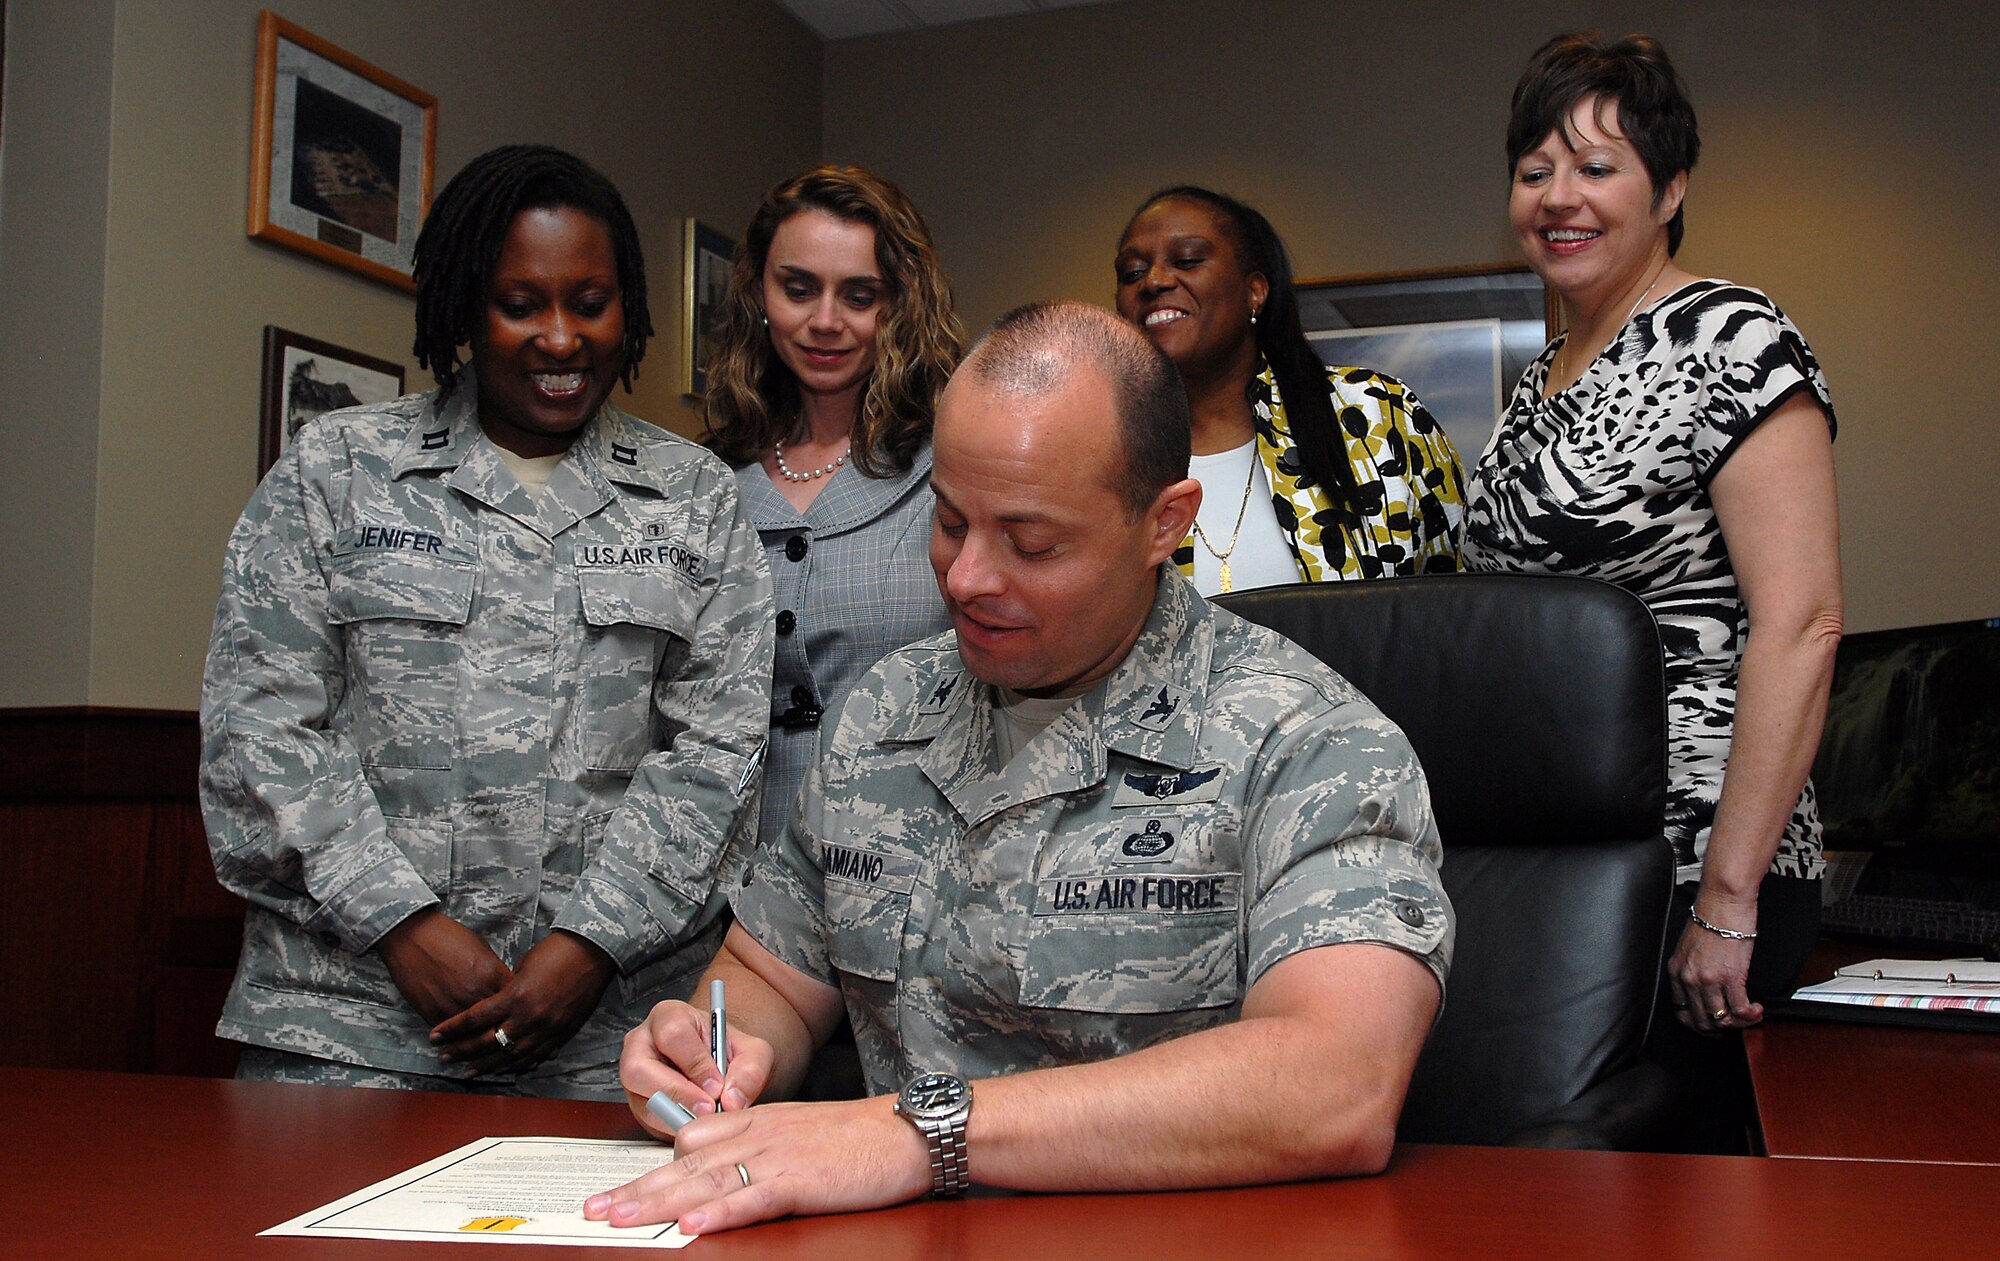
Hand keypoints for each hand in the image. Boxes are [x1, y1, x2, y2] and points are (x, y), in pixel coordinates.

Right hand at [376, 908, 512, 1027]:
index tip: (518, 1009)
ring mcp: (455, 1006)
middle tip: (504, 1029)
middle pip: (500, 1021)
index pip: (516, 1000)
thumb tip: (504, 987)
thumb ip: (495, 972)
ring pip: (476, 1034)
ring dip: (480, 1037)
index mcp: (493, 975)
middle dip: (503, 1025)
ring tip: (484, 1042)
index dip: (518, 1006)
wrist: (411, 936)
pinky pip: (452, 1035)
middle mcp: (477, 993)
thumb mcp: (482, 948)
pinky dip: (458, 1036)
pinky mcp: (434, 1014)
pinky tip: (461, 1037)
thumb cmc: (447, 937)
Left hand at [431, 930, 615, 1074]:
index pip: (475, 1019)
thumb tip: (492, 1008)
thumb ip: (506, 991)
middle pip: (487, 1042)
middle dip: (462, 1051)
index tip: (435, 1036)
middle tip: (444, 1057)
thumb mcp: (522, 968)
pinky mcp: (562, 1034)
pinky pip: (535, 1056)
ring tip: (467, 1071)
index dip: (452, 1029)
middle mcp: (529, 1017)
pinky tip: (505, 1069)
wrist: (593, 953)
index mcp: (516, 996)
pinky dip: (518, 1064)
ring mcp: (547, 1029)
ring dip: (486, 1065)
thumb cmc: (556, 952)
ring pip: (510, 1056)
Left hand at [584, 1096, 931, 1234]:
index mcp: (755, 1120)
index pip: (690, 1138)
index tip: (616, 1190)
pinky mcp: (800, 1181)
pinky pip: (752, 1198)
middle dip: (635, 1189)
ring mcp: (777, 1156)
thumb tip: (713, 1167)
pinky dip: (721, 1212)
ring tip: (620, 1218)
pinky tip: (692, 1226)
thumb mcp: (797, 1130)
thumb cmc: (857, 1138)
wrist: (906, 1130)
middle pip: (683, 1162)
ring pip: (705, 1179)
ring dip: (658, 1201)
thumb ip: (756, 1143)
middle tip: (593, 1209)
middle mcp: (756, 1133)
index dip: (652, 1168)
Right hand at [620, 999, 773, 1136]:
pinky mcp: (637, 1101)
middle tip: (708, 1108)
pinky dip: (674, 1126)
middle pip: (640, 1068)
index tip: (716, 1085)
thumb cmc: (729, 1053)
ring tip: (706, 1117)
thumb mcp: (753, 1053)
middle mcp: (642, 1042)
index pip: (673, 1035)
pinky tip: (697, 1123)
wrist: (721, 1070)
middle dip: (677, 1093)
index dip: (695, 1064)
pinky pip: (647, 1119)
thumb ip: (750, 1071)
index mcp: (669, 1016)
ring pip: (640, 1098)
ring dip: (676, 1114)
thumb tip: (732, 1099)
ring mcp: (633, 1073)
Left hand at [1669, 895, 1760, 1034]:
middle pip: (1700, 1021)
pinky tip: (1755, 1009)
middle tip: (1733, 1026)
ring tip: (1748, 1016)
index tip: (1711, 1026)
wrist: (1723, 901)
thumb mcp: (1690, 946)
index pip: (1681, 1011)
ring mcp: (1708, 979)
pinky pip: (1739, 1009)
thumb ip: (1692, 968)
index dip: (1698, 1024)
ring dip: (1738, 1024)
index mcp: (1676, 970)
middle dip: (1719, 1030)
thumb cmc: (1711, 917)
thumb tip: (1704, 986)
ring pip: (1720, 1019)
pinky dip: (1750, 1015)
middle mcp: (1688, 977)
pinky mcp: (1730, 976)